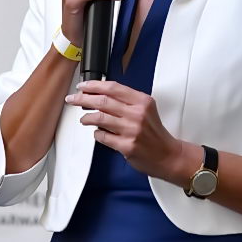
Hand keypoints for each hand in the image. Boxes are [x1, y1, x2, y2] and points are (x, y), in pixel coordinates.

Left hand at [65, 80, 184, 180]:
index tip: (83, 86)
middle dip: (83, 99)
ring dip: (87, 117)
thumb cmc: (154, 133)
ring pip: (100, 118)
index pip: (113, 88)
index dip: (94, 85)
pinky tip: (97, 132)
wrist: (167, 155)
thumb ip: (126, 101)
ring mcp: (131, 130)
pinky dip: (97, 133)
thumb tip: (100, 95)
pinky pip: (103, 136)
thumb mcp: (146, 109)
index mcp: (142, 101)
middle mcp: (137, 114)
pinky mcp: (126, 146)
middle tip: (73, 99)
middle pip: (103, 100)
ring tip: (84, 118)